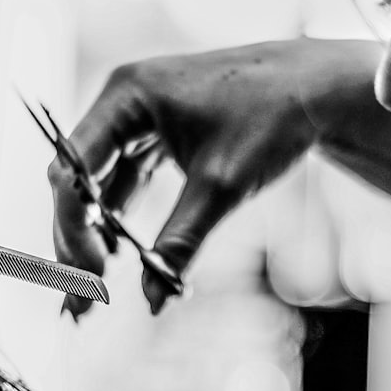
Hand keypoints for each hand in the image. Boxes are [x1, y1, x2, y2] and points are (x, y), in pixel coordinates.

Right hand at [49, 38, 383, 315]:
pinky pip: (124, 182)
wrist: (317, 89)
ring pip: (98, 185)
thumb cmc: (272, 118)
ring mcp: (137, 119)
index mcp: (126, 95)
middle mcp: (122, 103)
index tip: (96, 270)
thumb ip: (181, 242)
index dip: (73, 222)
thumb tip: (154, 300)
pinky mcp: (156, 136)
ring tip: (87, 289)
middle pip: (77, 179)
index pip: (72, 165)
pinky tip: (115, 256)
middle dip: (76, 238)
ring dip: (93, 234)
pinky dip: (119, 219)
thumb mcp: (222, 186)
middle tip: (80, 297)